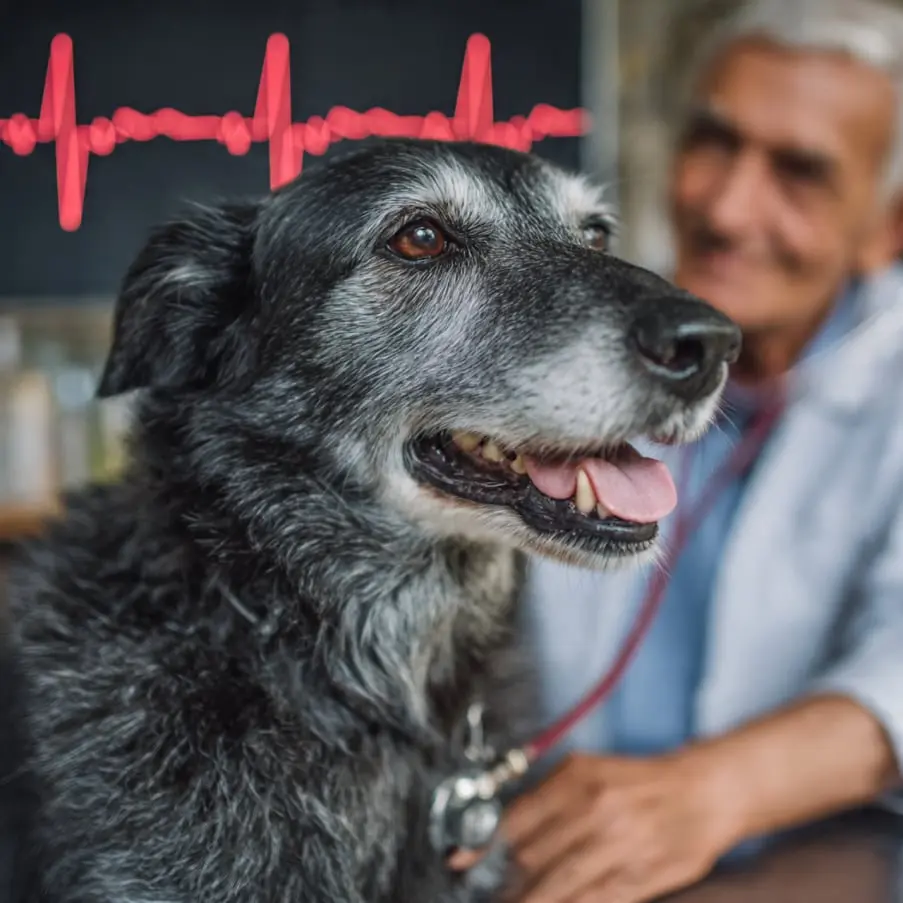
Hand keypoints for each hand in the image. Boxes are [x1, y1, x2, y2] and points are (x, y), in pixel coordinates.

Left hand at [449, 749, 738, 902]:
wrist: (703, 793)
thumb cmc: (640, 780)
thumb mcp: (588, 769)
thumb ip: (546, 794)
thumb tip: (504, 827)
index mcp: (578, 779)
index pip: (516, 818)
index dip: (483, 846)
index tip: (461, 862)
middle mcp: (595, 812)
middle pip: (530, 857)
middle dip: (505, 877)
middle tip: (489, 886)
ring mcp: (617, 849)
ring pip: (555, 887)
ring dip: (528, 898)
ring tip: (511, 902)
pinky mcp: (636, 880)